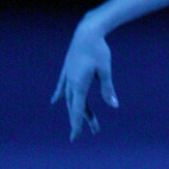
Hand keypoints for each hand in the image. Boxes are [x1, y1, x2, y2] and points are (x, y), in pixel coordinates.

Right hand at [50, 24, 118, 140]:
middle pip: (75, 106)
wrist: (87, 32)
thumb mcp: (105, 70)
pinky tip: (55, 101)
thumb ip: (108, 89)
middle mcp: (71, 82)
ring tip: (88, 121)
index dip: (77, 124)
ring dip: (78, 109)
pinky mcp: (67, 69)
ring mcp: (67, 75)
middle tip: (95, 131)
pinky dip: (60, 94)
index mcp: (79, 84)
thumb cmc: (99, 50)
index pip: (78, 109)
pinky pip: (62, 86)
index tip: (75, 137)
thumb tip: (114, 105)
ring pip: (70, 98)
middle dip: (83, 120)